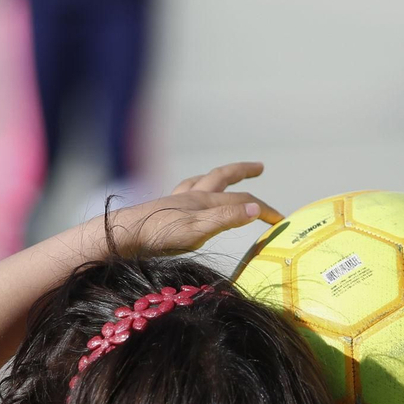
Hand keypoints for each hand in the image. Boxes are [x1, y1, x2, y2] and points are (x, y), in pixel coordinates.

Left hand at [103, 162, 280, 257]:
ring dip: (217, 177)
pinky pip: (184, 191)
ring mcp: (177, 201)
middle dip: (243, 172)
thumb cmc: (159, 236)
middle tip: (259, 167)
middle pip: (223, 177)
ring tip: (225, 177)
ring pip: (201, 181)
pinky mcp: (164, 209)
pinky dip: (194, 188)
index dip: (265, 209)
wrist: (123, 235)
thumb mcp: (198, 230)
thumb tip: (256, 207)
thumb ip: (226, 217)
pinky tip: (189, 195)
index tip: (280, 221)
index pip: (243, 201)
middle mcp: (192, 195)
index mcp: (204, 201)